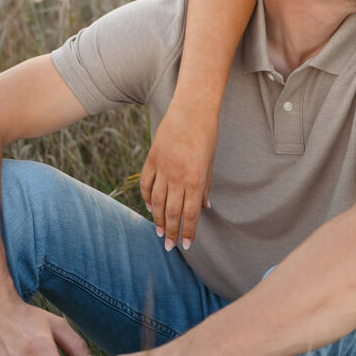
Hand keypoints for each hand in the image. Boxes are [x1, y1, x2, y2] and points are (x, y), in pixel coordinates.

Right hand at [140, 100, 217, 249]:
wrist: (192, 109)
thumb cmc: (206, 134)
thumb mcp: (210, 162)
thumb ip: (206, 186)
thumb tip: (205, 207)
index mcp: (195, 179)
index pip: (190, 213)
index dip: (188, 231)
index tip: (186, 245)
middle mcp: (177, 177)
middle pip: (171, 212)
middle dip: (171, 232)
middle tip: (169, 246)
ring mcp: (162, 168)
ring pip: (156, 201)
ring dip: (157, 219)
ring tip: (159, 232)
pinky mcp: (151, 158)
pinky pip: (146, 183)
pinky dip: (146, 197)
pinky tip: (148, 207)